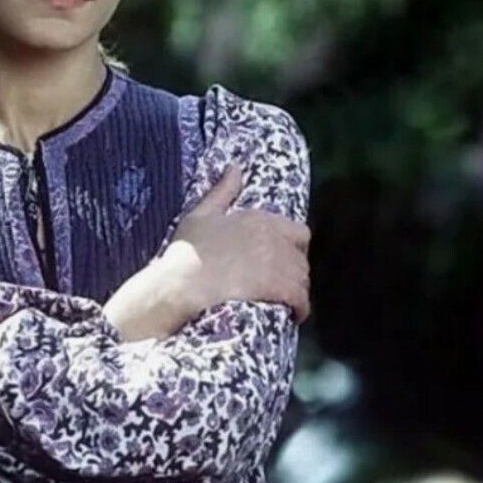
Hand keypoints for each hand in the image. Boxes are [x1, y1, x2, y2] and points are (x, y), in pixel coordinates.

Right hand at [162, 163, 311, 322]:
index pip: (298, 233)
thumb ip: (222, 191)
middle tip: (280, 286)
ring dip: (296, 291)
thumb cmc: (186, 252)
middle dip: (293, 272)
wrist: (181, 283)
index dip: (293, 249)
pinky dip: (299, 308)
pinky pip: (301, 298)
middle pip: (301, 258)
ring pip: (302, 278)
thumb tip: (235, 167)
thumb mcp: (200, 215)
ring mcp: (277, 262)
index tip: (281, 260)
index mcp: (259, 219)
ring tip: (284, 302)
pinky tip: (292, 315)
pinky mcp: (278, 287)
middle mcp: (273, 238)